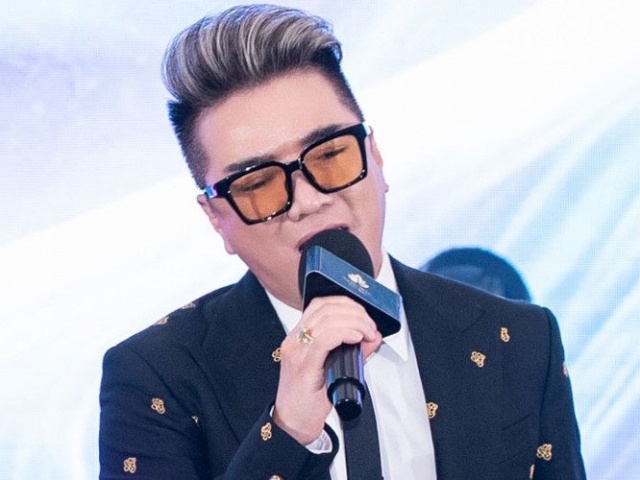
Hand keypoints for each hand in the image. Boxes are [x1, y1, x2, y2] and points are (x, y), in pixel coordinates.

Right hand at [272, 296, 381, 444]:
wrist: (293, 423)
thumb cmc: (309, 398)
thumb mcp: (333, 368)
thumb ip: (352, 350)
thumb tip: (372, 337)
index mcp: (299, 337)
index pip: (320, 304)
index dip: (346, 304)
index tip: (364, 316)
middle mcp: (294, 340)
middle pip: (326, 308)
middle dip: (355, 312)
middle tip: (370, 327)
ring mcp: (297, 351)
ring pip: (327, 319)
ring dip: (355, 322)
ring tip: (367, 332)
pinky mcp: (303, 365)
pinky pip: (325, 338)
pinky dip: (345, 333)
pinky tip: (356, 338)